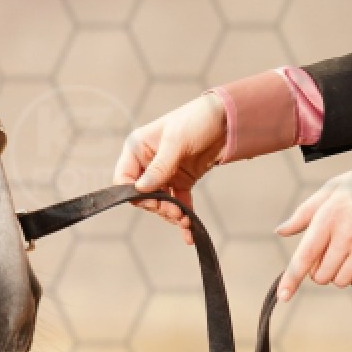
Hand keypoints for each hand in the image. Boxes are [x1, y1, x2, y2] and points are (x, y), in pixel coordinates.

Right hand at [115, 94, 228, 243]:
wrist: (227, 119)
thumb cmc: (196, 120)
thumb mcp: (176, 141)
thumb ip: (160, 166)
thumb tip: (142, 189)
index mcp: (138, 149)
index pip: (124, 178)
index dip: (134, 193)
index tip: (152, 202)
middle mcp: (148, 163)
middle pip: (143, 195)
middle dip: (158, 207)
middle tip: (175, 213)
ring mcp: (166, 173)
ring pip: (161, 202)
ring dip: (172, 214)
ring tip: (186, 222)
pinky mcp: (182, 180)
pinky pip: (179, 201)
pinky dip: (184, 215)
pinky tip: (190, 231)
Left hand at [275, 163, 351, 300]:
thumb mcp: (330, 190)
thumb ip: (303, 213)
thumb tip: (281, 231)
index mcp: (327, 219)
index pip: (303, 258)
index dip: (291, 280)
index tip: (283, 296)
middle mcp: (346, 236)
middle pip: (321, 275)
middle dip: (321, 270)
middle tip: (332, 253)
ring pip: (341, 281)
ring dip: (341, 274)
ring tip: (351, 253)